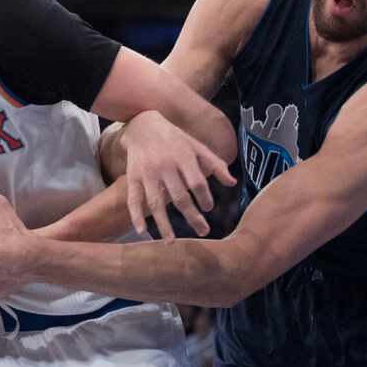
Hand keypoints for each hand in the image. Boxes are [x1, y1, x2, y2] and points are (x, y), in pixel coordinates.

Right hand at [121, 110, 235, 239]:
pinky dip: (136, 215)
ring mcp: (147, 172)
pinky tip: (141, 230)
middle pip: (179, 197)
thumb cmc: (175, 138)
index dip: (205, 197)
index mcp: (183, 157)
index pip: (197, 182)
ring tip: (171, 242)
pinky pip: (134, 198)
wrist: (142, 125)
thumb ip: (215, 164)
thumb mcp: (196, 146)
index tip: (208, 208)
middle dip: (192, 217)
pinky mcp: (133, 176)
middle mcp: (165, 165)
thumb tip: (233, 183)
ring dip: (163, 224)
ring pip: (156, 202)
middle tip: (203, 232)